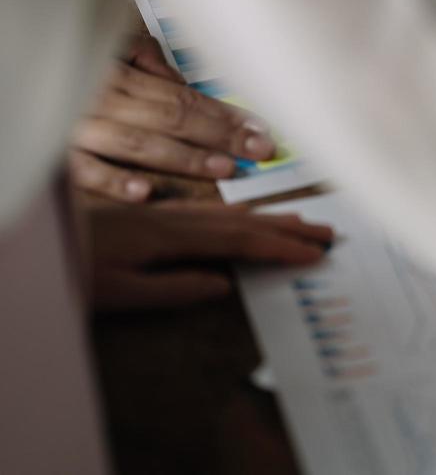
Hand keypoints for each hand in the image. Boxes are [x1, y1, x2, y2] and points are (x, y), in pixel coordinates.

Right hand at [68, 33, 276, 201]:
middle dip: (221, 135)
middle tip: (259, 151)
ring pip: (138, 142)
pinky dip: (115, 180)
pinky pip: (84, 170)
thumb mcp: (107, 40)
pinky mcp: (53, 151)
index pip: (184, 95)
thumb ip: (145, 59)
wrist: (11, 55)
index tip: (260, 130)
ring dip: (185, 157)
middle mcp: (101, 97)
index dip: (225, 113)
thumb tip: (182, 80)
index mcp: (117, 71)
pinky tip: (146, 191)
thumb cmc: (62, 49)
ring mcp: (76, 125)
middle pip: (172, 117)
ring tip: (223, 168)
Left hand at [85, 202, 332, 310]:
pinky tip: (248, 216)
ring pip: (230, 212)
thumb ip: (173, 288)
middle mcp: (173, 218)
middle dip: (288, 227)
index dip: (280, 247)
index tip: (315, 254)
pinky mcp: (152, 215)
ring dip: (270, 217)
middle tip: (329, 233)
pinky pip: (211, 210)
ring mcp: (164, 213)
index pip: (240, 241)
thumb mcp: (117, 291)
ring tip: (303, 221)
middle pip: (244, 220)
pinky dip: (242, 213)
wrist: (39, 240)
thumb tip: (224, 283)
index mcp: (170, 237)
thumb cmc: (71, 270)